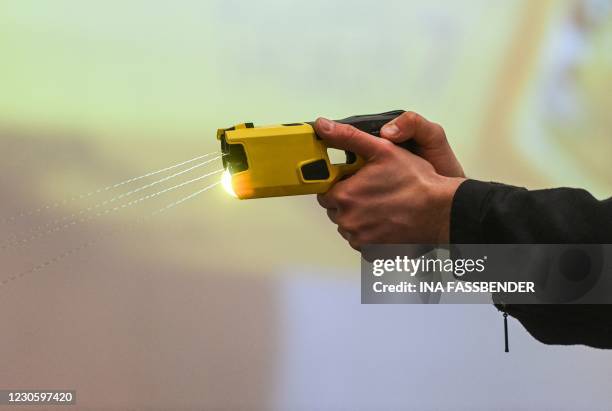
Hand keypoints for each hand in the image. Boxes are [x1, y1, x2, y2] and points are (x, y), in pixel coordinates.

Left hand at [315, 117, 464, 250]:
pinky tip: (386, 220)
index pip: (326, 190)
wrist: (441, 212)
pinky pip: (362, 240)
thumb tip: (325, 126)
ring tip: (382, 205)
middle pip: (336, 209)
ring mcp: (359, 238)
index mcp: (344, 196)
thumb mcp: (382, 149)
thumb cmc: (417, 183)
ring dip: (360, 216)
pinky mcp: (371, 251)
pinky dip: (370, 232)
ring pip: (349, 225)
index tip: (356, 180)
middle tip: (373, 190)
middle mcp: (348, 221)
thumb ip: (348, 137)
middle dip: (350, 199)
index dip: (342, 183)